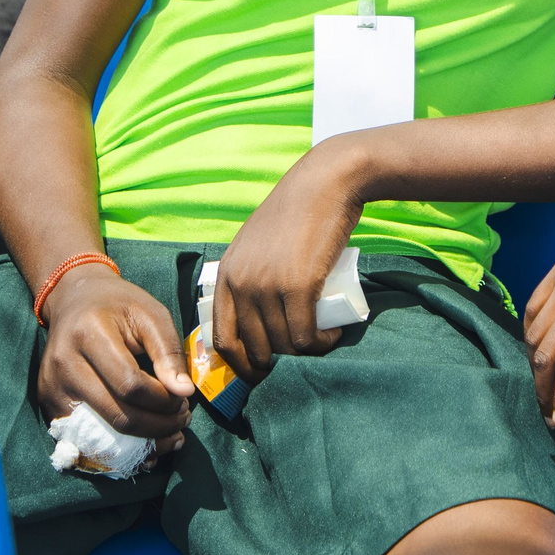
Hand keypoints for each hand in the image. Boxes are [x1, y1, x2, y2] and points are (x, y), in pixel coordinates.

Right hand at [35, 266, 192, 444]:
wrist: (73, 300)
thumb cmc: (118, 305)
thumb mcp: (151, 314)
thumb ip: (169, 352)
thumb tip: (183, 393)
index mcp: (89, 334)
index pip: (130, 385)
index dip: (163, 401)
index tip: (183, 399)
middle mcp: (64, 364)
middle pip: (116, 415)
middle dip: (157, 426)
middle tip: (182, 420)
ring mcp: (51, 387)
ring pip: (101, 435)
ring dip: (141, 443)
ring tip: (168, 432)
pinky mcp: (48, 404)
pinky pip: (86, 439)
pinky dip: (118, 447)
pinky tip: (143, 441)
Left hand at [212, 146, 364, 382]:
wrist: (325, 183)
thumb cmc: (295, 213)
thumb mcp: (255, 244)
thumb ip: (248, 274)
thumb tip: (255, 318)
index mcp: (227, 276)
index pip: (223, 339)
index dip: (241, 364)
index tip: (262, 371)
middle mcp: (242, 284)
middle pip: (255, 349)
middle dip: (276, 366)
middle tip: (299, 359)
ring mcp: (268, 286)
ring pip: (284, 346)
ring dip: (306, 353)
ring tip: (322, 339)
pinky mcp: (299, 286)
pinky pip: (306, 336)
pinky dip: (321, 344)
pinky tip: (331, 336)